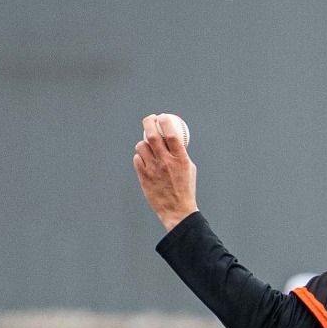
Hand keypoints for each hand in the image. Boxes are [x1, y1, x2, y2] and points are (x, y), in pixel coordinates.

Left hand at [134, 113, 198, 230]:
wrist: (178, 210)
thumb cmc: (186, 189)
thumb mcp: (189, 169)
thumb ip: (180, 153)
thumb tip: (174, 139)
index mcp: (180, 159)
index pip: (171, 134)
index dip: (165, 121)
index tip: (162, 117)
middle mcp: (166, 162)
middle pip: (152, 135)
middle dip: (148, 122)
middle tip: (149, 119)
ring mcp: (153, 169)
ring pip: (141, 146)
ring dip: (144, 143)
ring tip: (147, 145)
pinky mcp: (144, 177)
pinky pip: (137, 159)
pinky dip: (140, 157)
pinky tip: (144, 160)